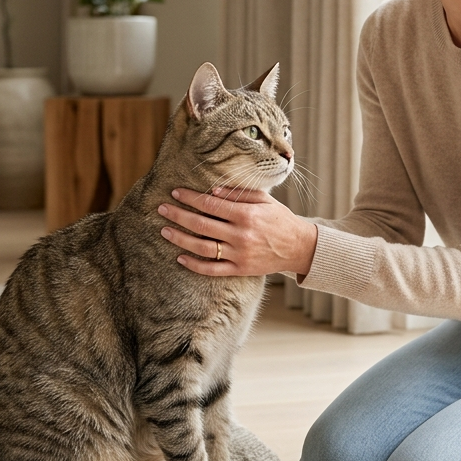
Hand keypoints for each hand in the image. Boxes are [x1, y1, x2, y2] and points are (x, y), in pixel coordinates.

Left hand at [158, 187, 317, 277]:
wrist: (299, 247)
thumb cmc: (281, 220)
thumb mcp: (265, 201)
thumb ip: (240, 195)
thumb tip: (214, 190)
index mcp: (246, 215)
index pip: (211, 204)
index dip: (191, 198)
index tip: (176, 192)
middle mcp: (241, 235)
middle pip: (201, 224)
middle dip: (179, 215)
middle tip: (162, 209)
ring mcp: (239, 254)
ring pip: (202, 247)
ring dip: (180, 238)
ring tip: (165, 231)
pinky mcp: (239, 269)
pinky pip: (212, 269)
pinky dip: (194, 265)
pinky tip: (180, 257)